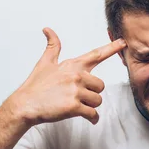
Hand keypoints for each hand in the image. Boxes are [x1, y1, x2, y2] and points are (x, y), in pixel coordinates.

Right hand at [8, 28, 126, 124]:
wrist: (25, 105)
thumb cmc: (35, 86)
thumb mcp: (44, 63)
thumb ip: (52, 46)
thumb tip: (48, 29)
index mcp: (72, 65)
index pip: (96, 54)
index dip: (111, 48)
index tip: (123, 43)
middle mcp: (76, 76)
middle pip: (100, 85)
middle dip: (92, 93)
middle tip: (78, 96)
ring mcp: (75, 91)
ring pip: (98, 100)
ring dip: (91, 105)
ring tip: (77, 105)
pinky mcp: (74, 106)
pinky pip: (93, 113)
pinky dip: (92, 118)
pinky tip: (89, 119)